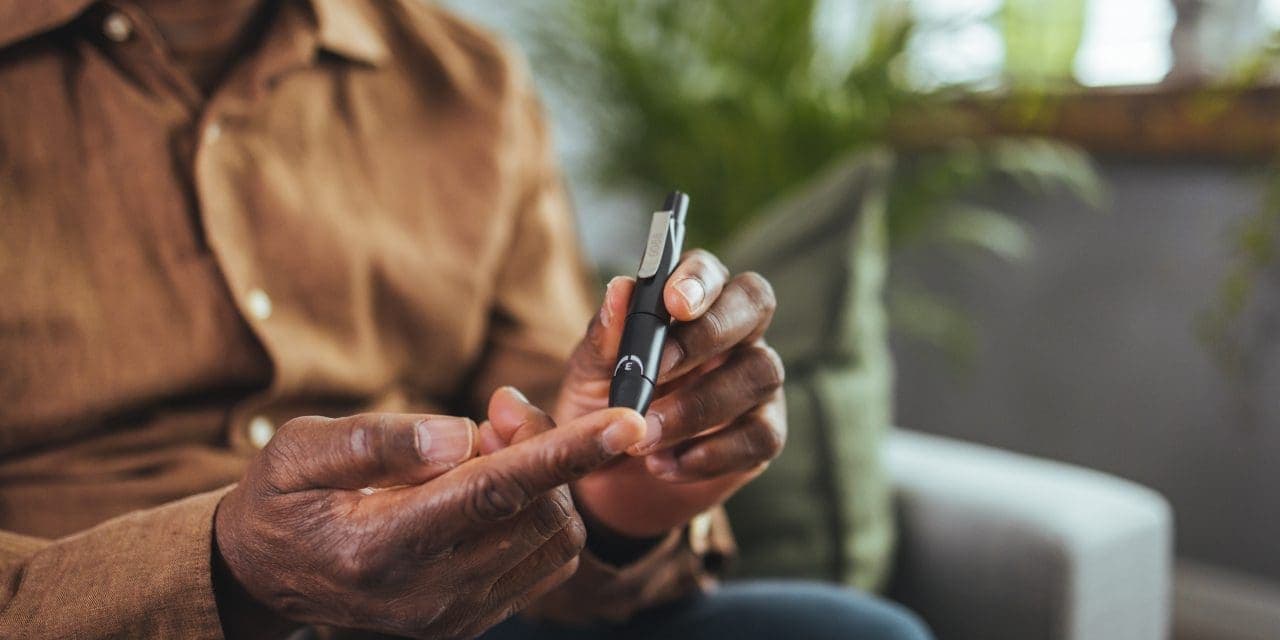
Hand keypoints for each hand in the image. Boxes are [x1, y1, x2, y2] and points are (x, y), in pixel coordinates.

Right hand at [213, 408, 645, 637]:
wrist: (265, 573)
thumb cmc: (283, 497)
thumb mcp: (301, 451)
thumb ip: (379, 441)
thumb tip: (462, 434)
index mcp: (381, 548)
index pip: (496, 493)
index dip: (566, 453)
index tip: (625, 423)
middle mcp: (426, 595)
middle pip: (537, 512)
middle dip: (546, 447)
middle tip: (503, 408)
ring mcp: (451, 616)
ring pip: (552, 540)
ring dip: (548, 482)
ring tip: (494, 447)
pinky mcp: (468, 621)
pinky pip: (542, 564)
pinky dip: (542, 514)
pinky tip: (499, 486)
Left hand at [554, 250, 785, 537]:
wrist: (607, 478)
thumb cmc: (601, 408)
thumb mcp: (589, 375)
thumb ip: (606, 337)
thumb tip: (621, 290)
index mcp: (689, 301)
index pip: (709, 270)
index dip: (698, 279)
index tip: (672, 303)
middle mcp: (733, 330)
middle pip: (755, 302)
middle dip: (711, 332)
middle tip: (659, 370)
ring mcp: (754, 379)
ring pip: (760, 372)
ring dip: (698, 406)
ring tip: (643, 438)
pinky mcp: (764, 432)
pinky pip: (761, 435)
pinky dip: (711, 453)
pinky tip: (665, 465)